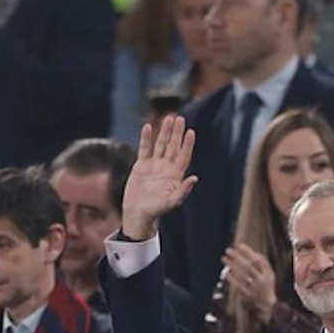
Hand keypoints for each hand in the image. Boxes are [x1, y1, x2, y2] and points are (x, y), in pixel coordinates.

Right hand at [121, 116, 198, 239]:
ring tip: (168, 118)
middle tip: (179, 118)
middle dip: (176, 133)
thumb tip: (195, 178)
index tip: (191, 131)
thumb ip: (183, 190)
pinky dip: (146, 138)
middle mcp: (166, 168)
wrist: (138, 214)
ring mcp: (154, 165)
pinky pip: (144, 149)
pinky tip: (148, 127)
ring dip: (164, 132)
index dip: (187, 144)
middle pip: (173, 146)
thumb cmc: (157, 211)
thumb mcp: (172, 202)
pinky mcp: (141, 165)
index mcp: (175, 175)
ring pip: (160, 144)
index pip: (183, 156)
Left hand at [222, 244, 277, 319]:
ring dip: (232, 265)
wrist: (269, 305)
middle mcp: (262, 280)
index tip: (238, 245)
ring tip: (224, 258)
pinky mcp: (248, 295)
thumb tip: (252, 252)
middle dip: (238, 257)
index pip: (258, 259)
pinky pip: (238, 285)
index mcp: (269, 273)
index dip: (248, 252)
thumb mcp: (270, 274)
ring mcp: (255, 288)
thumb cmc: (267, 286)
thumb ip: (263, 263)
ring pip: (242, 274)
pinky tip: (227, 271)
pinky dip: (232, 278)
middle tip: (228, 250)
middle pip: (249, 266)